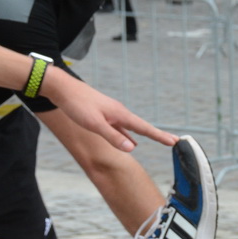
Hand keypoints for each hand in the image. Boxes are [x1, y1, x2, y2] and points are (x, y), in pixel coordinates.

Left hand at [41, 70, 175, 150]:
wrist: (62, 89)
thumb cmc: (77, 105)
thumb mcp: (95, 124)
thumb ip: (113, 137)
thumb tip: (132, 149)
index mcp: (120, 115)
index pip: (145, 128)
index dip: (160, 136)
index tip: (175, 141)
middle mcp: (119, 113)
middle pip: (142, 127)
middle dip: (157, 135)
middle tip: (172, 141)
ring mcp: (112, 113)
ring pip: (131, 127)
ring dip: (143, 134)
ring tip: (156, 140)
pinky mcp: (103, 114)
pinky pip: (120, 127)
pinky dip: (127, 135)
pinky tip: (129, 141)